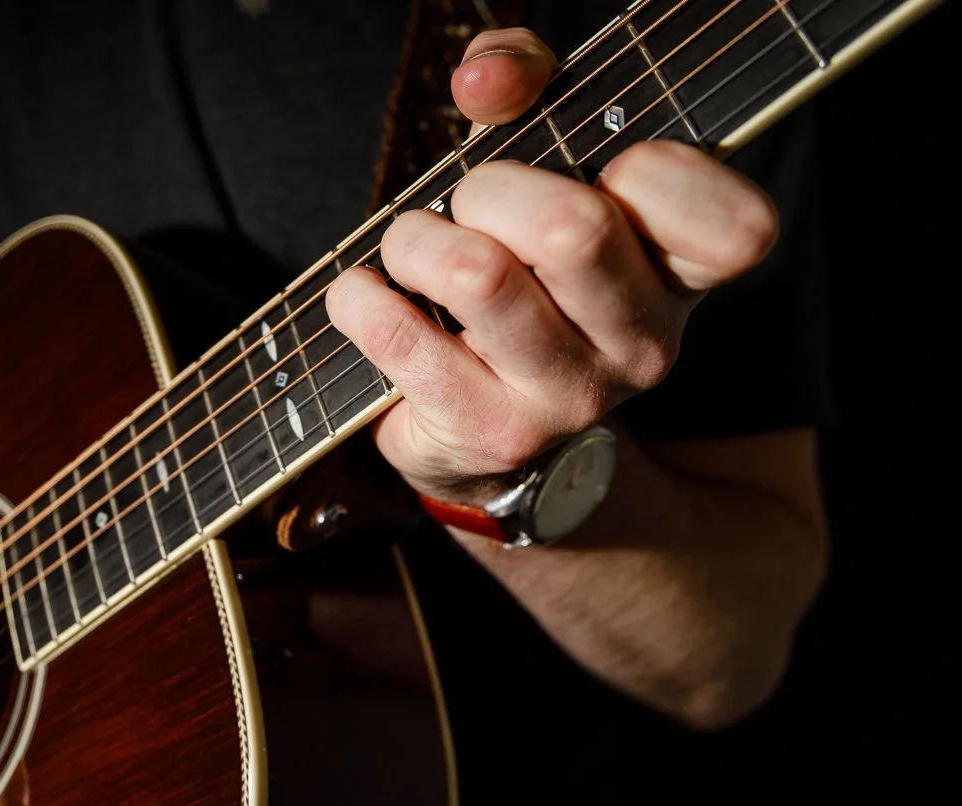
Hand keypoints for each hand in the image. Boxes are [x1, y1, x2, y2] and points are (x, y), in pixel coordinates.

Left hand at [326, 28, 778, 500]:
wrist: (475, 428)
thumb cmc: (518, 270)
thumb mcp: (537, 162)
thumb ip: (524, 83)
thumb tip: (484, 78)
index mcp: (682, 278)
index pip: (736, 229)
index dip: (660, 172)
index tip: (603, 168)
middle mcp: (644, 345)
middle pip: (573, 228)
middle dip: (489, 190)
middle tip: (468, 203)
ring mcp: (571, 399)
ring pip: (478, 277)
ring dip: (416, 240)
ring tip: (412, 248)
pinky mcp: (490, 433)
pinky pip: (403, 338)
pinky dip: (361, 299)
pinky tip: (364, 295)